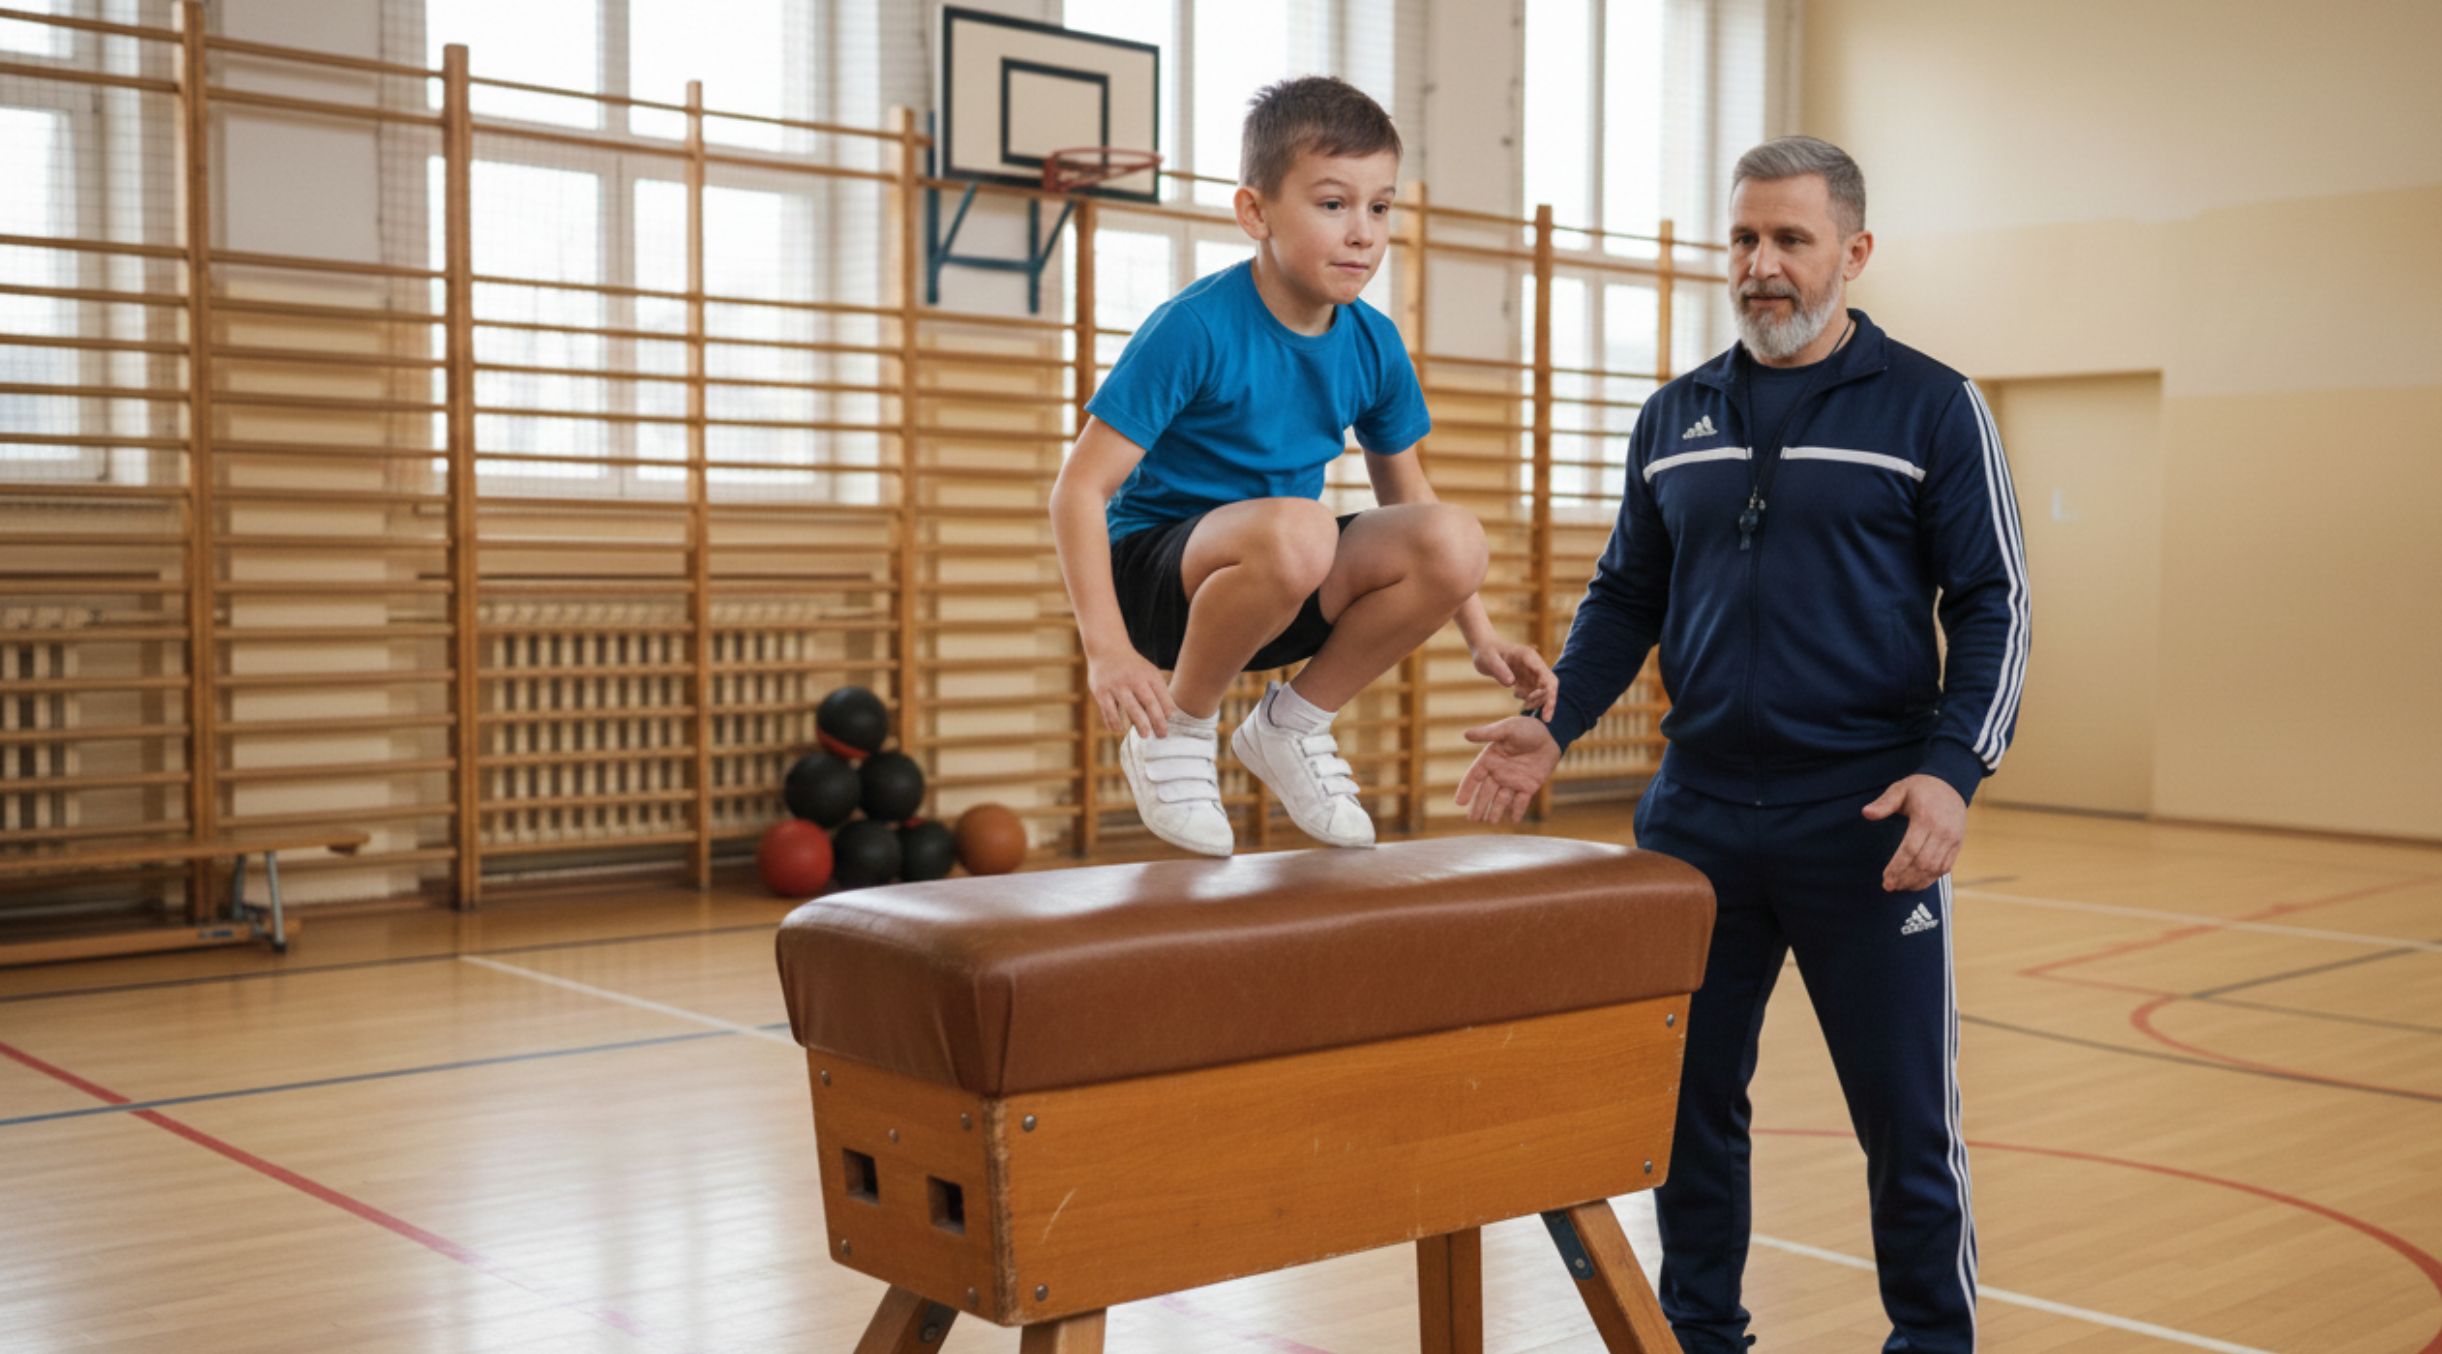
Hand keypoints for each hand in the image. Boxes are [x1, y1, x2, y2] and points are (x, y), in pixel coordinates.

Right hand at [1086, 645, 1174, 736]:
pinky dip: (1114, 722)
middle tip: (1163, 735)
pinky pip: (1108, 710)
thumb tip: (1168, 717)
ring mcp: (1116, 685)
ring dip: (1138, 722)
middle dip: (1157, 720)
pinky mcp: (1101, 691)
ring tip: (1145, 735)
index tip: (1171, 722)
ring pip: (1130, 706)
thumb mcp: (1148, 673)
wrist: (1107, 649)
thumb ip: (1158, 692)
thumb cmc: (1133, 668)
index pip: (1161, 693)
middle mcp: (1133, 679)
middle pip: (1148, 701)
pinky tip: (1118, 730)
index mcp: (1148, 674)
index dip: (1167, 709)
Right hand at [1455, 716, 1561, 822]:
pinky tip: (1514, 820)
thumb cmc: (1527, 728)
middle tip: (1473, 819)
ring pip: (1501, 799)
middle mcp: (1499, 772)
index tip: (1459, 802)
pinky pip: (1521, 801)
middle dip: (1479, 806)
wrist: (1551, 733)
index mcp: (1490, 759)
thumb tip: (1465, 734)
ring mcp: (1513, 781)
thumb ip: (1488, 733)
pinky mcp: (1528, 786)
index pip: (1474, 777)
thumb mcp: (1507, 729)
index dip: (1466, 789)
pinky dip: (1517, 810)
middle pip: (1486, 792)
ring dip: (1496, 810)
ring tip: (1491, 821)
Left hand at [1471, 641, 1556, 721]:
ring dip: (1538, 701)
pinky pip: (1535, 691)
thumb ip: (1500, 670)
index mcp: (1529, 657)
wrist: (1483, 649)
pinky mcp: (1526, 678)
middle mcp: (1534, 664)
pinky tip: (1516, 694)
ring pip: (1544, 689)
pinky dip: (1530, 698)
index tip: (1542, 710)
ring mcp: (1531, 671)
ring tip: (1524, 705)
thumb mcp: (1489, 660)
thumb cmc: (1485, 652)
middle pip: (1550, 685)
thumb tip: (1512, 683)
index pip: (1547, 678)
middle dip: (1549, 702)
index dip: (1548, 694)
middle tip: (1544, 718)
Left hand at [1862, 775, 1966, 891]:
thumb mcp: (1900, 789)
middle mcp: (1942, 831)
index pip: (1910, 850)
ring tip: (1900, 887)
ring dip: (1917, 882)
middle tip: (1889, 886)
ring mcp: (1952, 839)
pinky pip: (1946, 867)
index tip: (1885, 879)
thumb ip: (1884, 803)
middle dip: (1905, 878)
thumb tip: (1866, 813)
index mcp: (1926, 818)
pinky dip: (1931, 878)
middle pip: (1923, 863)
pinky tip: (1916, 883)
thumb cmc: (1920, 788)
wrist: (1950, 784)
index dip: (1897, 867)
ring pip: (1935, 868)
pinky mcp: (1958, 844)